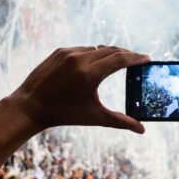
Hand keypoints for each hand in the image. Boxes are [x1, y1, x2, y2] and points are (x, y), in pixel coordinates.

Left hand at [9, 46, 149, 133]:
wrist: (31, 106)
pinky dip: (93, 54)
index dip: (136, 58)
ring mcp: (68, 53)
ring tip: (121, 61)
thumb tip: (142, 129)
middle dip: (127, 55)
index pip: (120, 59)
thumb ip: (120, 121)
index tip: (147, 59)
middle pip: (112, 50)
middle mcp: (79, 58)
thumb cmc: (64, 114)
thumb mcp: (94, 118)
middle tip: (138, 60)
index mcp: (89, 74)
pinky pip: (83, 49)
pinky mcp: (60, 51)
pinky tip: (98, 61)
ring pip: (97, 48)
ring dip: (110, 53)